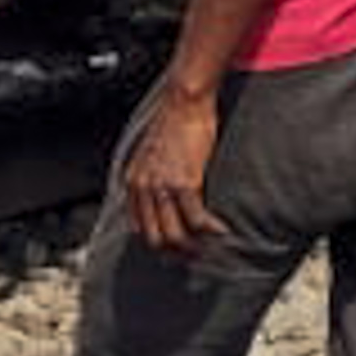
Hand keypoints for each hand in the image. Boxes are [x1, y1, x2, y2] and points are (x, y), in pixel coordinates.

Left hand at [120, 80, 223, 254]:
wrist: (184, 100)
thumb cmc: (173, 121)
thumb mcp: (150, 152)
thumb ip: (150, 175)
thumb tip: (161, 193)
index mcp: (132, 181)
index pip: (138, 228)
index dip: (158, 241)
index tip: (176, 246)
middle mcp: (143, 188)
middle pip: (155, 239)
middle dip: (176, 253)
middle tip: (196, 255)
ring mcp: (163, 188)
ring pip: (175, 236)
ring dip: (194, 248)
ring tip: (210, 248)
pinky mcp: (186, 183)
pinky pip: (197, 220)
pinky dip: (211, 231)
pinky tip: (223, 231)